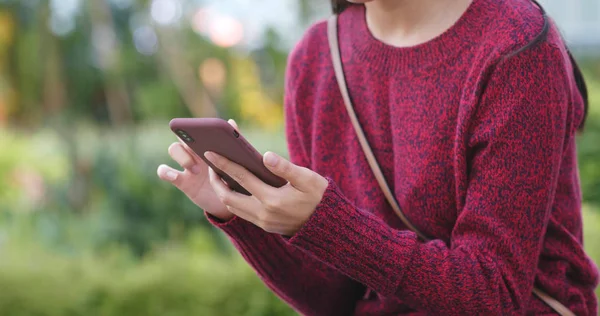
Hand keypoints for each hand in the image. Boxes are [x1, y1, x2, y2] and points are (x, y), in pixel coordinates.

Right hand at [156, 120, 239, 220]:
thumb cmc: (235, 177)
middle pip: (183, 135)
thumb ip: (234, 142)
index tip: (200, 133)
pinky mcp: (182, 181)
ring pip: (173, 149)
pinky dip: (165, 171)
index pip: (196, 128)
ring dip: (182, 156)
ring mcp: (187, 166)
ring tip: (196, 170)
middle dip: (188, 140)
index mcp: (209, 144)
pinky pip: (164, 172)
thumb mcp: (237, 161)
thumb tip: (231, 122)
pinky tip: (174, 176)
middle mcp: (196, 151)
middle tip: (203, 153)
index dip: (193, 126)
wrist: (232, 201)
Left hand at [204, 151, 328, 235]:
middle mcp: (264, 213)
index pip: (241, 177)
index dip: (224, 164)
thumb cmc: (319, 196)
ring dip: (222, 191)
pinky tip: (234, 187)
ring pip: (232, 207)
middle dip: (216, 180)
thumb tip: (265, 156)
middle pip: (228, 197)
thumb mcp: (307, 179)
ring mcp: (263, 222)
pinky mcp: (264, 225)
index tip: (210, 152)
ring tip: (219, 175)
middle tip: (211, 165)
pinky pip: (241, 212)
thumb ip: (285, 167)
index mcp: (273, 199)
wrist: (327, 224)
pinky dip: (233, 199)